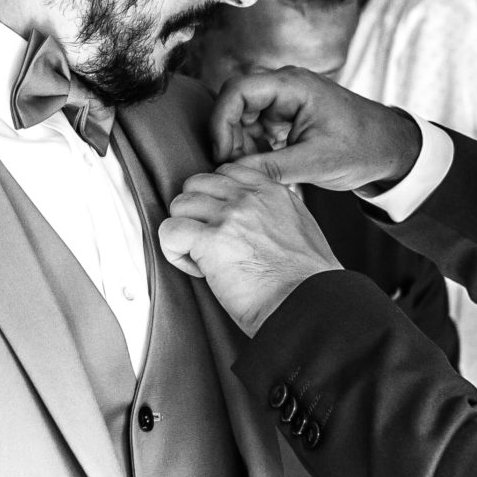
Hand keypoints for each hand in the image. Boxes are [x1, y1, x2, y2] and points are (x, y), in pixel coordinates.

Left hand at [159, 163, 340, 335]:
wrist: (307, 304)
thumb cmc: (306, 282)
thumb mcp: (301, 229)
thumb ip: (274, 213)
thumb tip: (255, 221)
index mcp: (272, 192)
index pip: (226, 172)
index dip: (215, 198)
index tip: (223, 225)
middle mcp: (249, 198)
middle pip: (197, 184)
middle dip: (196, 213)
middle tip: (208, 242)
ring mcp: (229, 215)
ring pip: (180, 204)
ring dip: (183, 231)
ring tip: (201, 258)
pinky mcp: (211, 240)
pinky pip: (169, 231)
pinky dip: (174, 252)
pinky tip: (196, 270)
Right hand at [210, 68, 422, 194]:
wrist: (390, 148)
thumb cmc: (362, 147)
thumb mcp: (316, 162)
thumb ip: (272, 167)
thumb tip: (231, 175)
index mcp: (292, 86)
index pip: (237, 90)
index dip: (221, 121)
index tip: (222, 154)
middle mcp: (285, 87)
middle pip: (235, 102)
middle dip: (229, 136)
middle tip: (234, 168)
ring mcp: (285, 101)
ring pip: (243, 118)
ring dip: (241, 146)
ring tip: (253, 172)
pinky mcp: (287, 117)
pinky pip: (256, 128)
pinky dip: (253, 149)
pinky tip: (263, 169)